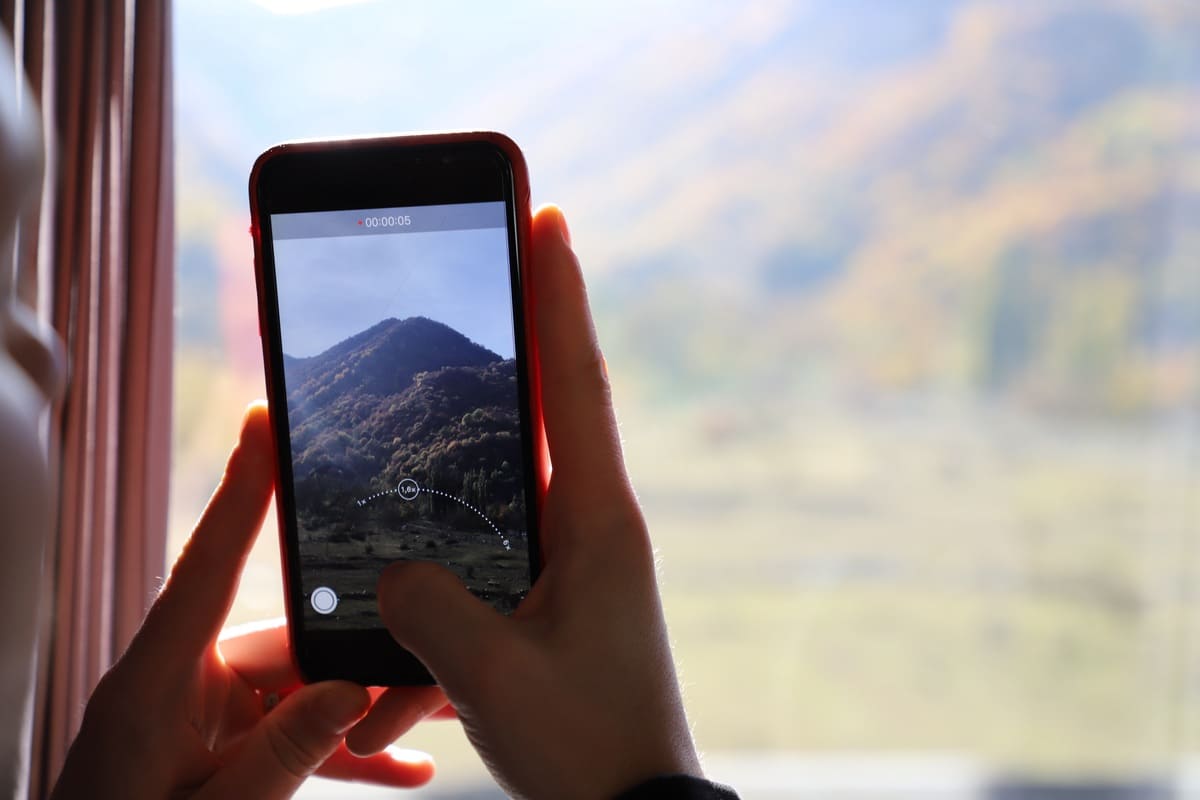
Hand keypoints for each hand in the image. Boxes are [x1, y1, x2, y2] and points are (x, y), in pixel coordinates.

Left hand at [51, 404, 440, 799]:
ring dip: (362, 714)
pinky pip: (294, 736)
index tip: (267, 422)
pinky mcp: (224, 749)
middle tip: (425, 666)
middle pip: (290, 643)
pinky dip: (343, 752)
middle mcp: (184, 687)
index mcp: (155, 686)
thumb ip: (279, 755)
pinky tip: (404, 768)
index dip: (242, 491)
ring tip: (428, 722)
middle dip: (359, 658)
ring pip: (305, 692)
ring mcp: (206, 719)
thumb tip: (348, 694)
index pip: (207, 567)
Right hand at [347, 205, 702, 798]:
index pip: (576, 384)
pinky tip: (442, 503)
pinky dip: (479, 500)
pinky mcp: (563, 591)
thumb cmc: (586, 745)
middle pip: (558, 400)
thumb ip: (431, 611)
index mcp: (598, 524)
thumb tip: (391, 570)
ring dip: (504, 410)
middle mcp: (598, 525)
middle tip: (511, 251)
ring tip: (465, 361)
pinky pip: (512, 523)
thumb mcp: (496, 677)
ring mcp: (584, 556)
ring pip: (531, 462)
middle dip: (534, 324)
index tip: (551, 218)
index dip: (559, 297)